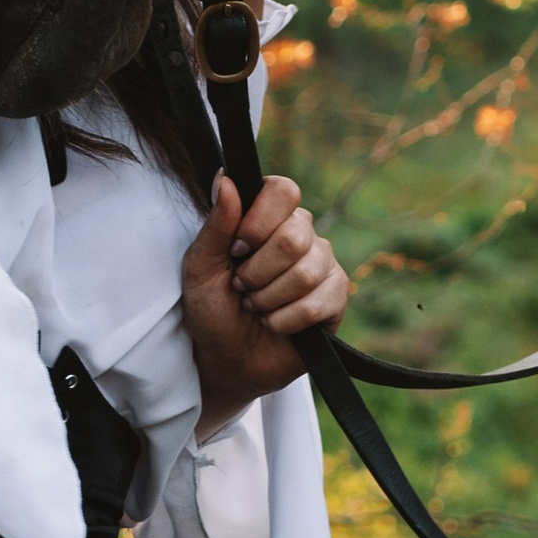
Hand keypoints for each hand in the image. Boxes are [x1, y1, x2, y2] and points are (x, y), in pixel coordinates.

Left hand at [181, 173, 349, 436]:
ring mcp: (323, 263)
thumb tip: (226, 178)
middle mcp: (300, 233)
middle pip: (295, 235)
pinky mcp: (336, 296)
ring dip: (269, 299)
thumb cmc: (212, 310)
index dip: (259, 222)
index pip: (282, 190)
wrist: (227, 359)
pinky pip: (319, 302)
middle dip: (258, 271)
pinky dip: (286, 320)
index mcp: (268, 217)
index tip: (236, 249)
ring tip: (256, 307)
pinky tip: (275, 324)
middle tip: (242, 287)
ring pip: (306, 272)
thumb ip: (216, 224)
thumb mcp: (201, 267)